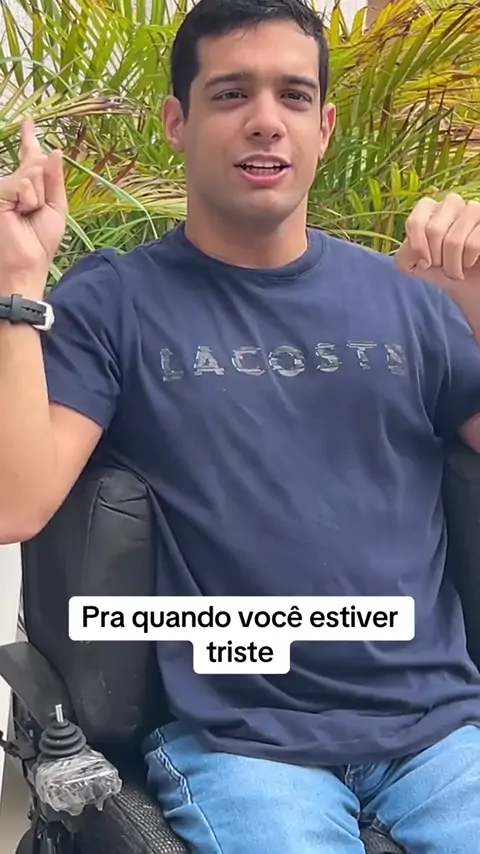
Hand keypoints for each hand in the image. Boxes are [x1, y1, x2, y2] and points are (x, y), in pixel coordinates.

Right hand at [0, 118, 67, 295]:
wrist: (27, 262)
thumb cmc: (40, 241)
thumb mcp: (56, 208)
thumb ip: (54, 180)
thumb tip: (55, 151)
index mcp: (28, 187)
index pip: (30, 158)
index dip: (29, 139)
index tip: (29, 122)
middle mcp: (13, 184)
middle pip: (36, 164)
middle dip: (43, 188)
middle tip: (33, 211)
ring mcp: (3, 188)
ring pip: (31, 173)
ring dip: (37, 198)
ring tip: (26, 215)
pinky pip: (22, 183)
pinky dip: (28, 199)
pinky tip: (19, 213)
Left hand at [395, 193, 479, 294]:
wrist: (470, 283)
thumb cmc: (443, 270)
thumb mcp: (415, 266)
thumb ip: (404, 257)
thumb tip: (416, 253)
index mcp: (430, 209)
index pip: (416, 221)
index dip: (418, 247)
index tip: (424, 263)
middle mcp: (452, 204)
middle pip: (434, 231)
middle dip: (436, 259)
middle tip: (443, 267)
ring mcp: (473, 210)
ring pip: (454, 240)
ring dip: (453, 265)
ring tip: (457, 270)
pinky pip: (473, 244)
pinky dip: (468, 261)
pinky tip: (471, 262)